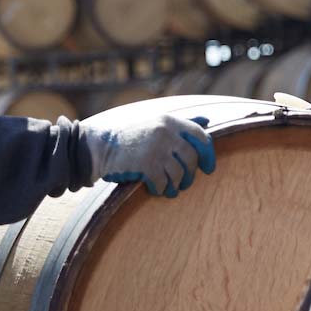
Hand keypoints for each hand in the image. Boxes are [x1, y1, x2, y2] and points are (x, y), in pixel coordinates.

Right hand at [83, 114, 215, 196]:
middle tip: (185, 183)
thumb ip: (182, 123)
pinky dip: (161, 189)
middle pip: (192, 158)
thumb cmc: (133, 138)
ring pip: (179, 173)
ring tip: (171, 189)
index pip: (201, 136)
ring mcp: (156, 148)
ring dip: (177, 185)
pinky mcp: (146, 164)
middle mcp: (166, 132)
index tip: (209, 169)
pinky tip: (156, 189)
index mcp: (170, 121)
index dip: (208, 154)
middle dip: (191, 175)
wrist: (102, 147)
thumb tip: (207, 120)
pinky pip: (163, 182)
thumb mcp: (158, 124)